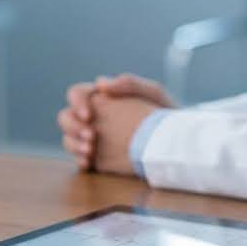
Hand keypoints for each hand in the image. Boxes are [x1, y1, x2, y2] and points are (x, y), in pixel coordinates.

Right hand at [58, 73, 172, 171]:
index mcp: (103, 98)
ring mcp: (94, 138)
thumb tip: (100, 83)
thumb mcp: (153, 93)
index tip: (89, 115)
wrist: (181, 142)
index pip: (76, 94)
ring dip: (72, 144)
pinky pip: (79, 158)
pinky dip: (78, 160)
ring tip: (90, 151)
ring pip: (68, 138)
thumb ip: (129, 83)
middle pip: (66, 117)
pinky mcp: (99, 159)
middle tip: (91, 136)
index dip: (77, 103)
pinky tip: (88, 162)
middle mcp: (94, 118)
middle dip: (72, 126)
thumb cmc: (166, 113)